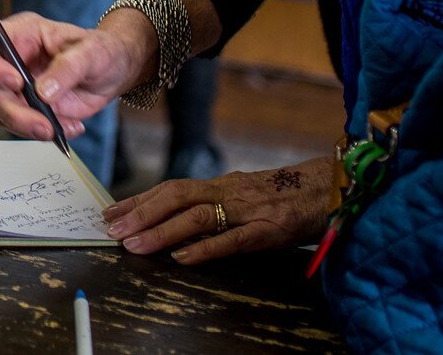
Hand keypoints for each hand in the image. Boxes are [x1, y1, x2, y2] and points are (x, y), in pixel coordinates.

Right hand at [0, 11, 156, 142]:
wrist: (114, 71)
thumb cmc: (102, 51)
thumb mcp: (92, 52)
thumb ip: (68, 67)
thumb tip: (43, 92)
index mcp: (21, 33)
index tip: (15, 83)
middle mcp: (10, 58)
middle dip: (10, 109)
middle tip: (42, 124)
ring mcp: (14, 84)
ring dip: (23, 125)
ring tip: (56, 130)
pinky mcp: (24, 106)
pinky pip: (17, 124)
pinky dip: (39, 131)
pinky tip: (68, 127)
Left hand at [103, 155, 334, 263]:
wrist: (333, 188)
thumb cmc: (288, 195)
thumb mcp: (247, 195)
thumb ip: (216, 204)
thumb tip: (179, 217)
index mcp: (221, 185)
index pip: (171, 188)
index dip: (139, 199)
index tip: (110, 211)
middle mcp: (229, 191)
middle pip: (176, 196)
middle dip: (140, 212)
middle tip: (111, 229)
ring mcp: (249, 209)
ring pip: (198, 216)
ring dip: (162, 230)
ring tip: (135, 244)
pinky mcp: (270, 229)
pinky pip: (234, 239)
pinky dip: (206, 248)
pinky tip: (182, 257)